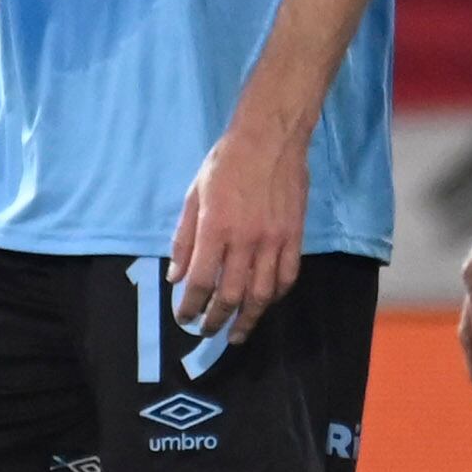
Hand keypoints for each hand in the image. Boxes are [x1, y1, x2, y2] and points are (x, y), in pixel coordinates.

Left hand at [168, 107, 306, 336]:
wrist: (270, 139)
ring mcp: (274, 241)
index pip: (201, 281)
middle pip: (231, 295)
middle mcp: (246, 240)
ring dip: (249, 319)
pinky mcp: (294, 237)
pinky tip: (265, 303)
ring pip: (263, 294)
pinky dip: (275, 296)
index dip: (190, 306)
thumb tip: (176, 277)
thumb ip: (184, 239)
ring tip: (237, 332)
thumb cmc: (225, 163)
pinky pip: (287, 277)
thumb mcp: (193, 195)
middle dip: (217, 320)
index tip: (184, 317)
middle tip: (207, 332)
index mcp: (215, 229)